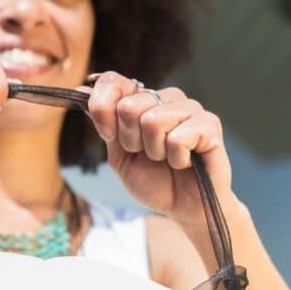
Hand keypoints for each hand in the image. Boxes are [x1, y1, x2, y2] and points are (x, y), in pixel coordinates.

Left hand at [84, 71, 234, 225]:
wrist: (185, 208)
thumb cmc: (156, 182)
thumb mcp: (119, 155)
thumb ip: (104, 123)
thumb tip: (81, 90)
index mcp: (143, 100)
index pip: (113, 81)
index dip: (102, 108)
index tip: (108, 135)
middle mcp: (167, 98)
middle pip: (129, 106)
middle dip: (131, 141)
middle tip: (149, 155)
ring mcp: (190, 108)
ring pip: (153, 120)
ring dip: (155, 152)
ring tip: (168, 159)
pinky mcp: (209, 124)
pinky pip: (178, 137)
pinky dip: (176, 159)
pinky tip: (185, 162)